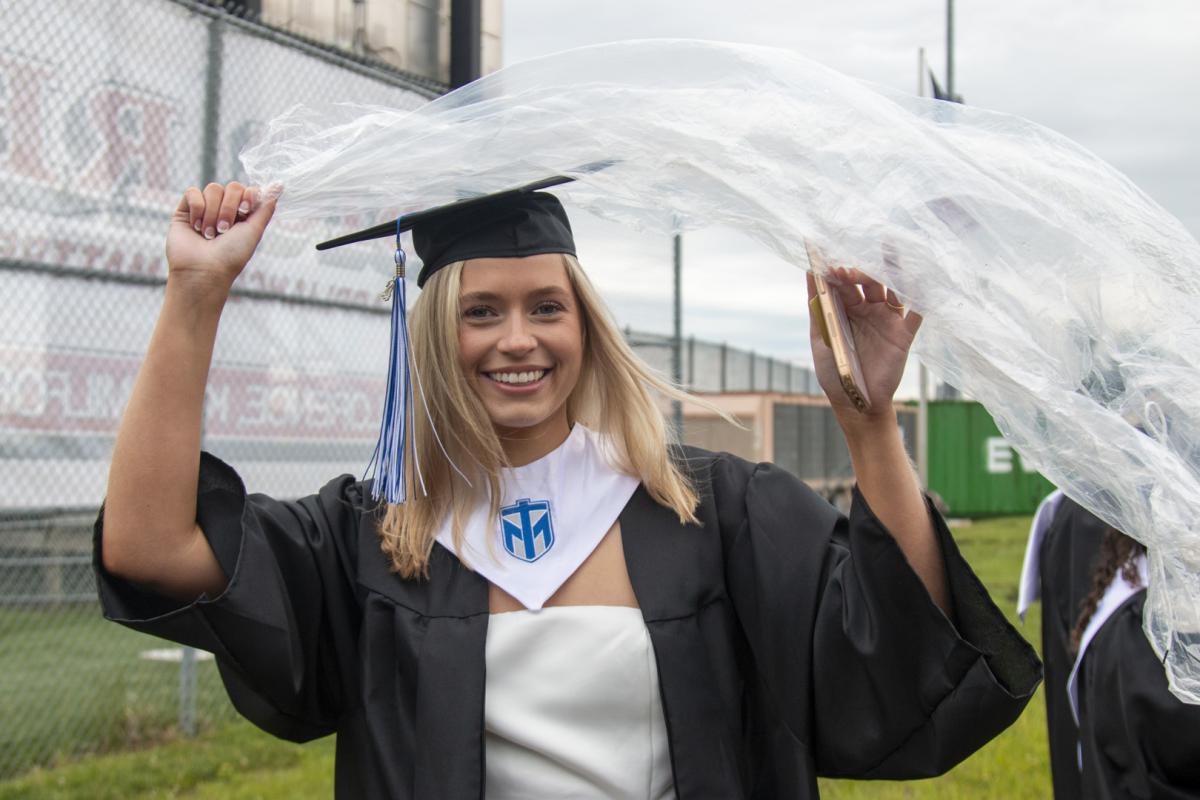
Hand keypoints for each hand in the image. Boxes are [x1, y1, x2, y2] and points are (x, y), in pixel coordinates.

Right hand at [165, 181, 276, 300]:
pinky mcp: (185, 211)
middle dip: (229, 208)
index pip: (248, 190)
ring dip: (213, 213)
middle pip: (232, 187)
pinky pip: (192, 192)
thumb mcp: (254, 231)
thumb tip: (279, 186)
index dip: (248, 195)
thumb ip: (265, 208)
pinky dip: (197, 208)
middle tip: (224, 230)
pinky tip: (196, 227)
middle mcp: (224, 210)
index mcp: (243, 216)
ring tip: (209, 234)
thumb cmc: (231, 255)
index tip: (245, 209)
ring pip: (213, 189)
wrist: (203, 270)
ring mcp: (205, 209)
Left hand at [806, 259, 921, 427]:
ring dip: (885, 275)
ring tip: (872, 267)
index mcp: (846, 310)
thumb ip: (817, 307)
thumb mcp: (821, 338)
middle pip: (866, 282)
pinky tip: (921, 279)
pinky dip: (921, 297)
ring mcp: (887, 320)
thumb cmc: (835, 373)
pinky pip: (916, 313)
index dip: (834, 268)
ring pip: (891, 289)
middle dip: (855, 273)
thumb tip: (808, 272)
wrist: (857, 403)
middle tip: (842, 271)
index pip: (842, 283)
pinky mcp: (904, 334)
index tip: (824, 254)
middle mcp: (868, 310)